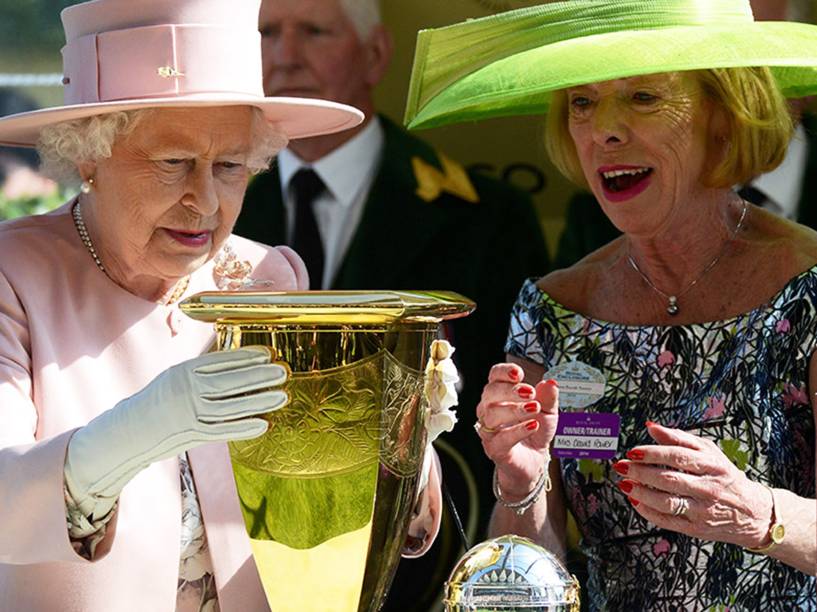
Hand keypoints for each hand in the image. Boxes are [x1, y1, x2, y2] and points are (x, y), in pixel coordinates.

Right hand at [65, 347, 288, 518]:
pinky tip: (264, 424)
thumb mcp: (174, 377)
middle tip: (282, 372)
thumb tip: (237, 361)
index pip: (220, 361)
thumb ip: (202, 371)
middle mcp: (186, 391)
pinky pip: (223, 430)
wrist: (128, 431)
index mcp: (182, 371)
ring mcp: (189, 413)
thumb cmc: (157, 400)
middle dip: (259, 377)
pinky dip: (244, 427)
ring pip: (231, 406)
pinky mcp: (191, 435)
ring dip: (259, 402)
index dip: (246, 357)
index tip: (268, 354)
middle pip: (230, 382)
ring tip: (281, 395)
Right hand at [475, 363, 558, 498]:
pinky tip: (532, 426)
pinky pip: (501, 438)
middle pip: (490, 392)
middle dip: (510, 390)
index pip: (494, 376)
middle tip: (530, 393)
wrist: (535, 460)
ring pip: (491, 413)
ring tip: (534, 409)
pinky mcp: (494, 448)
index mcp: (500, 394)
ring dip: (514, 409)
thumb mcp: (548, 411)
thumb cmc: (536, 430)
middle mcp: (489, 409)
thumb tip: (551, 383)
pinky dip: (517, 430)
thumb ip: (549, 398)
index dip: (504, 372)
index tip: (519, 373)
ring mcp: (489, 429)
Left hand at [615, 422, 771, 547]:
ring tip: (624, 484)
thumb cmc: (725, 476)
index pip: (678, 457)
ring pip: (667, 502)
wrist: (754, 513)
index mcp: (712, 465)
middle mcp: (709, 488)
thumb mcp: (708, 452)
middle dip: (640, 472)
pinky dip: (648, 511)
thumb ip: (679, 438)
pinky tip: (636, 501)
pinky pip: (667, 520)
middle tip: (621, 467)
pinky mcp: (697, 528)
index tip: (632, 451)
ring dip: (641, 493)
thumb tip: (651, 426)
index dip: (652, 453)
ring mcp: (703, 510)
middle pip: (669, 479)